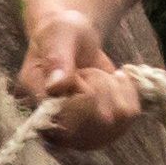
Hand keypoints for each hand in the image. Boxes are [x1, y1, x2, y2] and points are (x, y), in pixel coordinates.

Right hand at [20, 4, 141, 148]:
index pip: (67, 116)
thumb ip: (57, 57)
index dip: (86, 95)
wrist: (75, 39)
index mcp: (36, 99)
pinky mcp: (101, 130)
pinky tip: (114, 81)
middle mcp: (54, 123)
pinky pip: (129, 116)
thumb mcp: (58, 34)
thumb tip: (55, 87)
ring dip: (114, 90)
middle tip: (88, 71)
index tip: (83, 73)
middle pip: (96, 122)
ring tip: (98, 76)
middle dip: (102, 88)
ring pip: (116, 120)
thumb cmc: (61, 33)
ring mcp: (79, 131)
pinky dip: (128, 92)